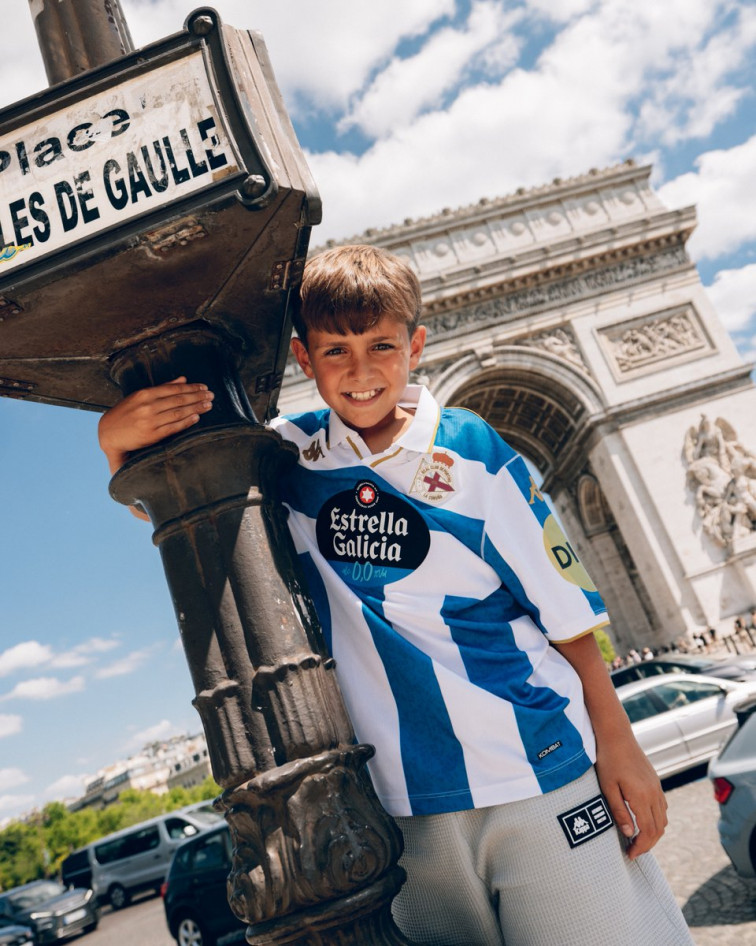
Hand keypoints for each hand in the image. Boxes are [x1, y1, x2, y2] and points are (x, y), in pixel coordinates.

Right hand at [98, 377, 213, 472]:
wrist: (109, 433)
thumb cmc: (126, 413)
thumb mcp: (140, 396)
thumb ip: (163, 387)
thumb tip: (183, 379)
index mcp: (145, 394)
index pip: (174, 389)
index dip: (191, 388)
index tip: (204, 387)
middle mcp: (148, 406)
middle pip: (179, 400)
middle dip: (197, 397)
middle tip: (211, 395)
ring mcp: (150, 421)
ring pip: (178, 412)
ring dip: (196, 408)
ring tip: (209, 405)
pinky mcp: (152, 435)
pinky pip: (173, 427)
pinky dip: (186, 421)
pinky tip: (197, 417)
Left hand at [595, 736, 667, 859]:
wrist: (617, 735)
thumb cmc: (608, 760)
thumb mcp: (608, 788)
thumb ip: (619, 812)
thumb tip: (630, 834)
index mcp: (642, 797)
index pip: (648, 831)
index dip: (641, 847)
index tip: (630, 855)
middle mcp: (654, 794)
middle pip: (658, 829)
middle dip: (648, 844)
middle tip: (633, 852)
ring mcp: (657, 787)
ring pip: (663, 819)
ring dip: (653, 833)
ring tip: (637, 840)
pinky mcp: (656, 782)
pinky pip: (662, 808)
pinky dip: (656, 820)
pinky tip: (643, 821)